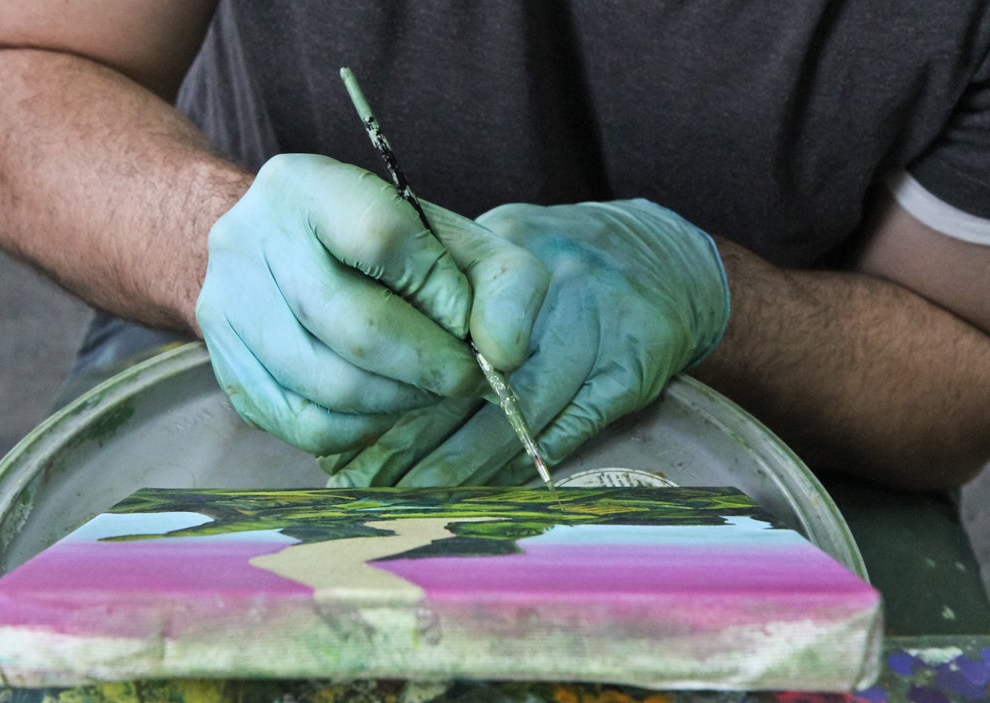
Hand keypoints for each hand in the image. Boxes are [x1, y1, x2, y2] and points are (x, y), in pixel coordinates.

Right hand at [195, 153, 547, 454]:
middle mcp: (248, 239)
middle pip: (353, 324)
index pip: (381, 236)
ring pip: (328, 384)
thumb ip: (504, 284)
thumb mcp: (453, 243)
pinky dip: (361, 428)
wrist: (287, 254)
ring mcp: (224, 305)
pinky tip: (384, 405)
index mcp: (304, 185)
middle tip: (462, 377)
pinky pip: (304, 425)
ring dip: (399, 401)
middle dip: (428, 364)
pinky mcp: (223, 367)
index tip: (467, 321)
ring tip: (425, 387)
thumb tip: (504, 354)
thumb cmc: (384, 251)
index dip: (440, 292)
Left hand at [324, 199, 729, 486]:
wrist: (664, 260)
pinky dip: (520, 470)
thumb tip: (364, 373)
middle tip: (364, 487)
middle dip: (412, 446)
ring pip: (518, 421)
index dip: (392, 399)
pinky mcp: (626, 376)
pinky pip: (566, 434)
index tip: (349, 443)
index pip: (436, 340)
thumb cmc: (556, 265)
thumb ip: (442, 301)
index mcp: (503, 261)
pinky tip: (480, 499)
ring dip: (461, 472)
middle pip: (471, 386)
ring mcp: (592, 338)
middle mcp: (548, 298)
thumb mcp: (498, 252)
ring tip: (410, 505)